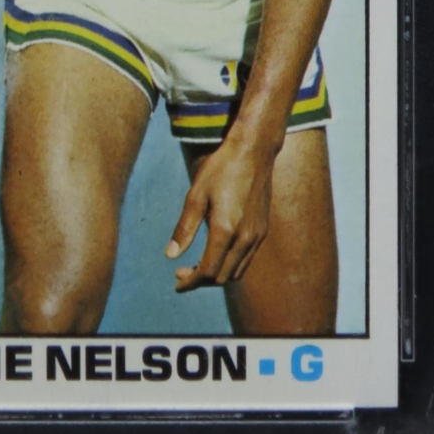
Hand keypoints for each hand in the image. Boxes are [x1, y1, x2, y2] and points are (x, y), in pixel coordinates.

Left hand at [164, 133, 274, 289]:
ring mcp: (257, 235)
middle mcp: (245, 238)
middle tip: (182, 272)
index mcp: (226, 230)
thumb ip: (184, 228)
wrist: (253, 150)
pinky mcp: (262, 230)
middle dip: (201, 281)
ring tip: (197, 267)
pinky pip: (246, 259)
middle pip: (222, 277)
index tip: (176, 283)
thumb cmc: (221, 168)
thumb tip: (170, 256)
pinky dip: (230, 265)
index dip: (190, 282)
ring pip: (236, 272)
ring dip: (216, 276)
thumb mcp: (196, 194)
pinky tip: (217, 253)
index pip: (207, 271)